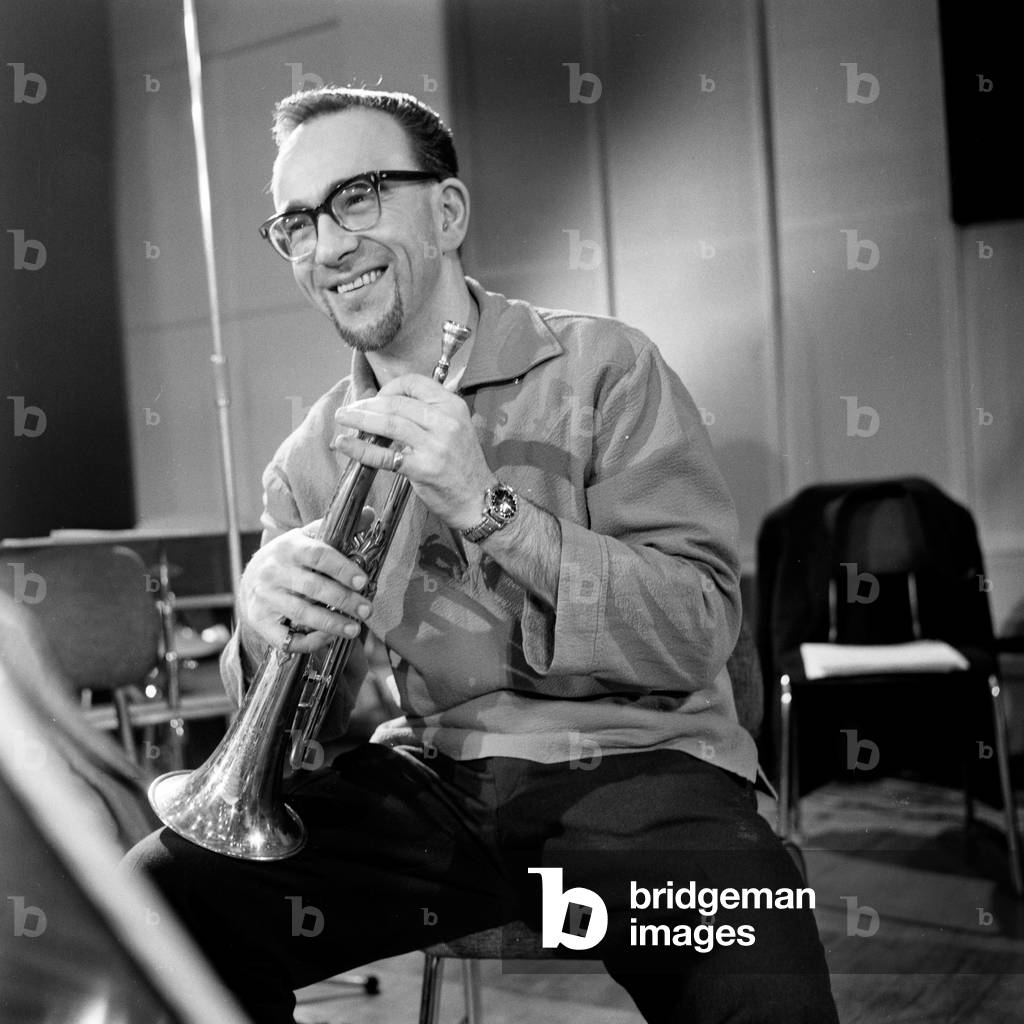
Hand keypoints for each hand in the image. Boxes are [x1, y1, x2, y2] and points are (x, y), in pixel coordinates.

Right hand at [238, 512, 373, 654]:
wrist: (250, 577)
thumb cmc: (289, 557)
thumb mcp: (308, 538)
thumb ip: (337, 530)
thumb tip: (370, 513)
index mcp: (289, 547)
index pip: (318, 555)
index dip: (343, 569)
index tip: (363, 581)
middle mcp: (274, 571)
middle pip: (313, 587)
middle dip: (343, 600)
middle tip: (367, 610)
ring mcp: (265, 597)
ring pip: (301, 614)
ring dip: (331, 623)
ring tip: (354, 629)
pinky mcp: (259, 620)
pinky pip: (285, 637)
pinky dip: (308, 641)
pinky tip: (328, 638)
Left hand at [331, 375, 494, 530]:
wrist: (479, 500)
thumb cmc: (463, 465)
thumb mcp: (455, 428)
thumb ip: (428, 414)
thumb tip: (388, 406)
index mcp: (453, 406)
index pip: (413, 383)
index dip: (388, 388)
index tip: (376, 399)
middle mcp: (445, 422)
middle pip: (395, 403)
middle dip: (365, 405)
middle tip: (348, 411)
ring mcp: (434, 446)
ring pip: (388, 424)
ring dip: (359, 420)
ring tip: (341, 419)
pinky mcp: (422, 469)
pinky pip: (384, 455)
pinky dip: (360, 449)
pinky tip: (344, 444)